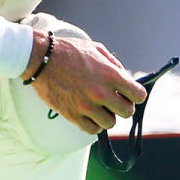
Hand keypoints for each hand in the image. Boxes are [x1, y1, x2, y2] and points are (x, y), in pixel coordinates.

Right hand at [22, 30, 147, 134]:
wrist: (40, 58)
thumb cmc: (69, 51)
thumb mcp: (96, 49)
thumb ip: (114, 64)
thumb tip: (125, 78)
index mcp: (110, 75)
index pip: (138, 95)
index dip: (135, 95)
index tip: (128, 93)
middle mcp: (101, 92)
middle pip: (127, 112)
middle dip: (123, 106)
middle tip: (113, 100)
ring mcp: (86, 106)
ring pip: (110, 123)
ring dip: (107, 116)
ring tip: (99, 107)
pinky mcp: (72, 115)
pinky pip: (92, 130)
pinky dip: (93, 124)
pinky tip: (89, 114)